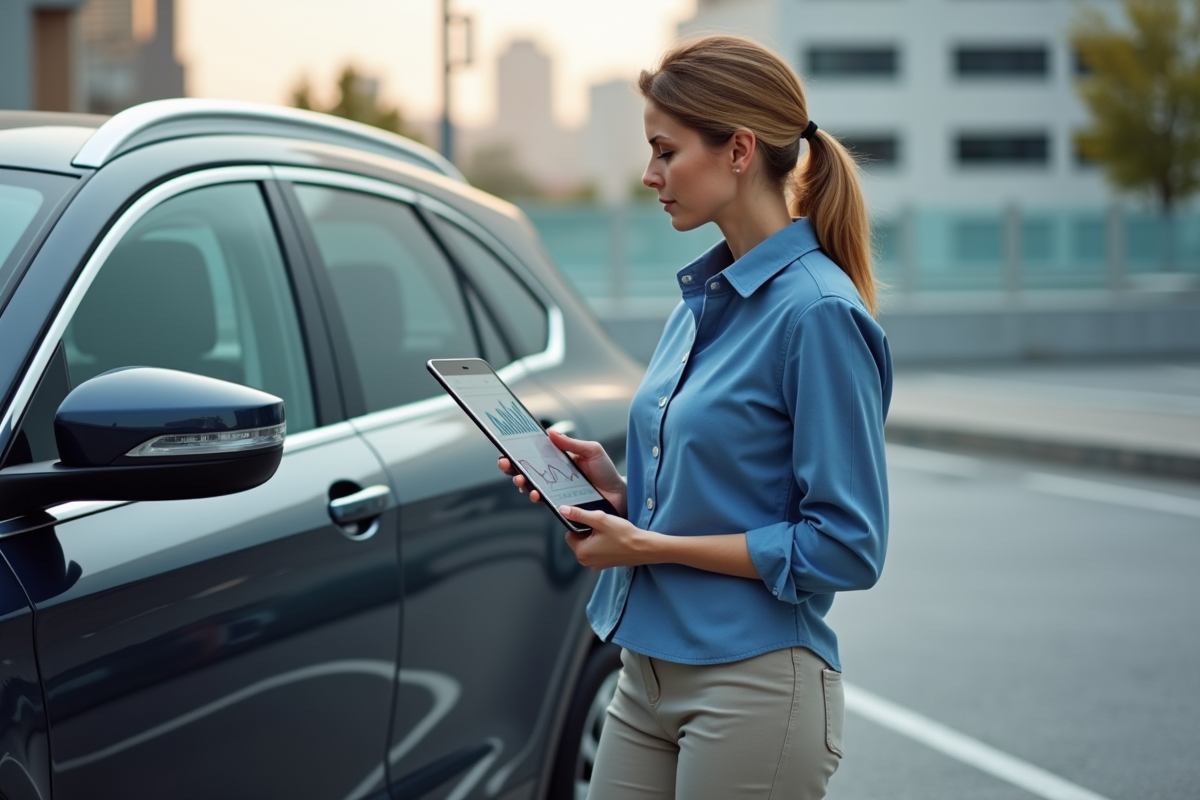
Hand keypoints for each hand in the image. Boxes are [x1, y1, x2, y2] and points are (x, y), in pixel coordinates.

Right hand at [497, 430, 627, 516]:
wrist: (618, 495)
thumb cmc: (606, 471)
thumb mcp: (591, 450)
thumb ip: (571, 443)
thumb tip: (550, 432)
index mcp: (557, 459)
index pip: (533, 455)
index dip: (517, 452)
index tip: (506, 449)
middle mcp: (552, 475)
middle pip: (525, 471)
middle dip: (511, 468)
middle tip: (505, 463)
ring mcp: (555, 490)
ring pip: (530, 487)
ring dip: (521, 483)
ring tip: (520, 480)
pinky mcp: (560, 503)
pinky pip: (543, 501)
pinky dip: (536, 497)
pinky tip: (535, 494)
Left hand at [558, 505, 657, 569]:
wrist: (642, 548)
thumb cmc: (623, 535)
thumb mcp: (600, 519)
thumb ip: (579, 514)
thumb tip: (563, 510)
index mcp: (581, 552)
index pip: (570, 533)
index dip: (580, 525)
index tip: (593, 523)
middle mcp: (586, 561)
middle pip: (578, 540)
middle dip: (587, 531)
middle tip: (602, 527)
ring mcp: (595, 564)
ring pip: (588, 544)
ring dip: (595, 537)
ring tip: (609, 533)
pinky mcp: (604, 564)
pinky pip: (596, 551)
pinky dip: (602, 544)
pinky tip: (612, 540)